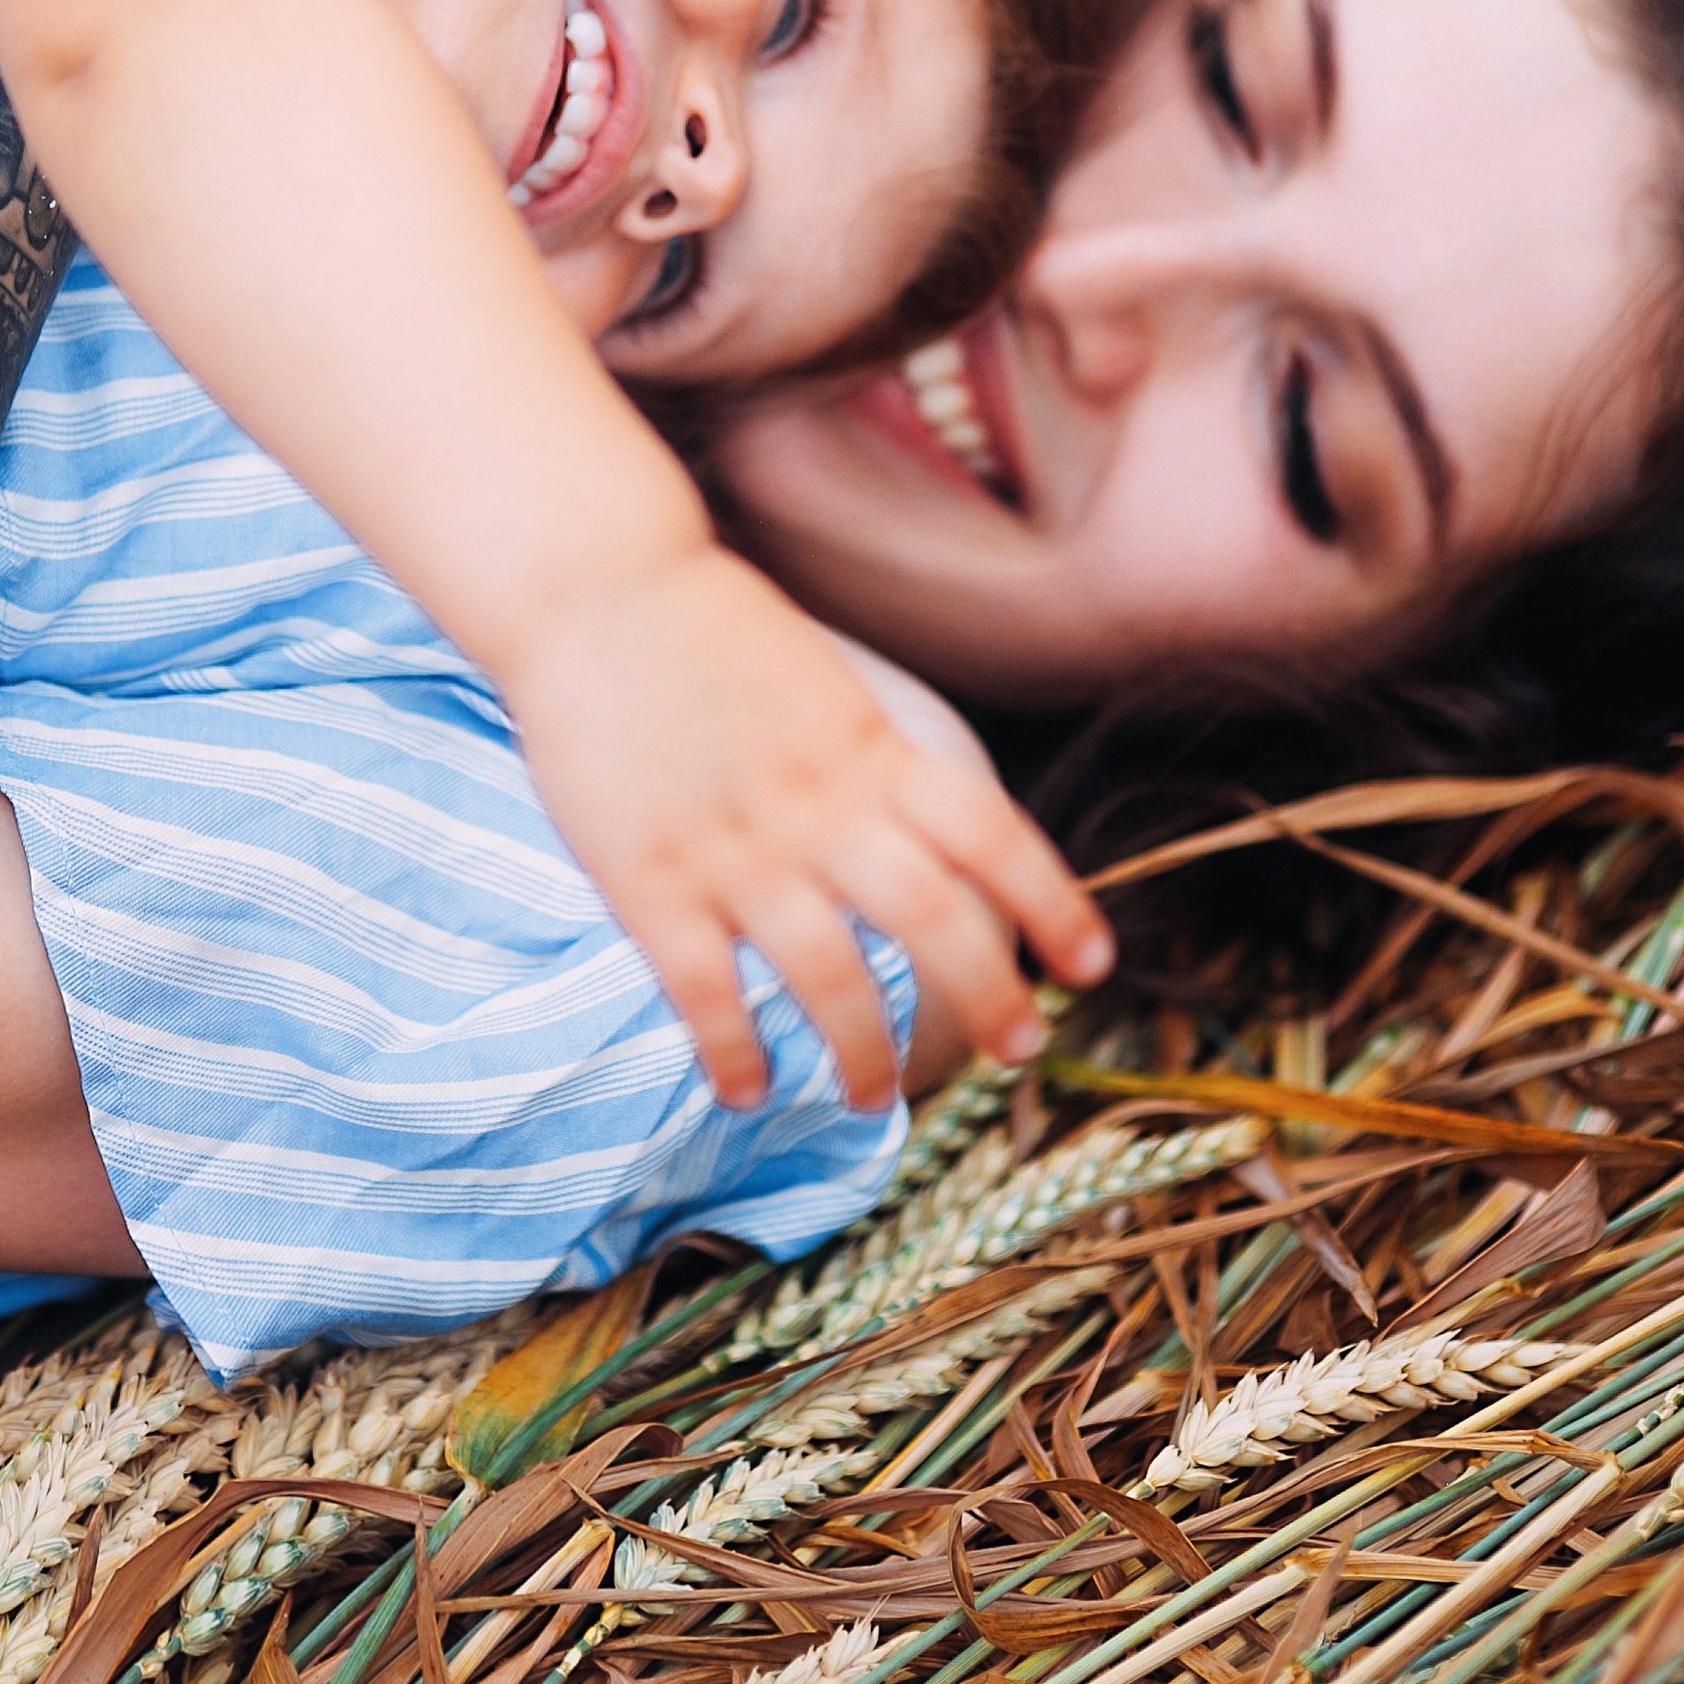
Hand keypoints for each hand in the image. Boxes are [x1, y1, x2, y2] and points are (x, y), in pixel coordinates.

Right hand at [499, 549, 1113, 1110]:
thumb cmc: (702, 626)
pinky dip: (733, 1051)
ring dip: (862, 1052)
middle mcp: (820, 805)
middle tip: (1021, 1048)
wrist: (594, 585)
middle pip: (932, 920)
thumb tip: (917, 831)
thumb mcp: (821, 682)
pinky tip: (746, 1089)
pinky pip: (707, 992)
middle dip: (989, 997)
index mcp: (868, 748)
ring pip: (828, 978)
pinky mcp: (651, 878)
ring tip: (870, 1098)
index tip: (1089, 965)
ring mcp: (736, 847)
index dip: (1053, 903)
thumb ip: (867, 759)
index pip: (991, 834)